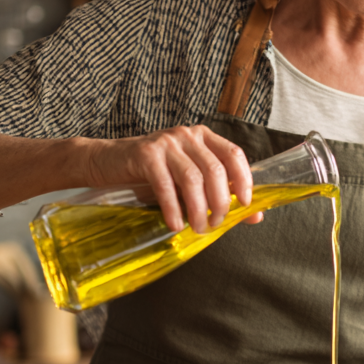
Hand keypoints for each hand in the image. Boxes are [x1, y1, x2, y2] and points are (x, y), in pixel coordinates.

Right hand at [83, 125, 261, 234]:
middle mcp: (187, 135)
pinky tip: (176, 224)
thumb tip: (255, 216)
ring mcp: (166, 143)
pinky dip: (173, 209)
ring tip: (198, 228)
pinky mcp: (146, 154)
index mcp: (204, 137)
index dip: (244, 179)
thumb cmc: (152, 175)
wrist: (107, 163)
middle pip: (215, 169)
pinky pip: (166, 185)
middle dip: (219, 202)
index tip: (245, 204)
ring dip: (198, 208)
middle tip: (215, 224)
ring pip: (193, 178)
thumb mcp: (188, 182)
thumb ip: (219, 194)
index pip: (234, 154)